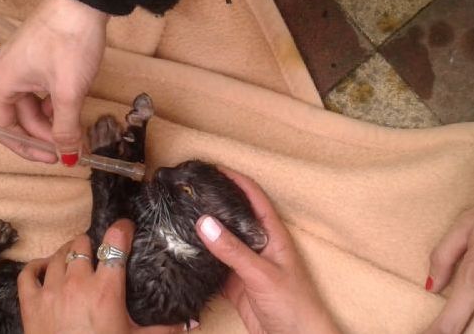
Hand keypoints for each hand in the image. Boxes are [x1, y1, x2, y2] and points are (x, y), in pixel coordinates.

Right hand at [0, 0, 107, 162]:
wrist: (83, 1)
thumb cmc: (69, 43)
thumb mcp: (68, 91)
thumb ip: (65, 128)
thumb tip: (67, 156)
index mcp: (0, 83)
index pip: (3, 129)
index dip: (27, 148)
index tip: (52, 158)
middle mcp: (3, 74)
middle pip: (18, 118)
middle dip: (43, 135)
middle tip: (71, 146)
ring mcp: (19, 64)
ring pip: (31, 104)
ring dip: (50, 120)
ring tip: (74, 129)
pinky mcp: (36, 57)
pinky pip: (39, 89)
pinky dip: (54, 103)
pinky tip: (71, 109)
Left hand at [17, 220, 178, 333]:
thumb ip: (164, 330)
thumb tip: (191, 323)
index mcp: (106, 290)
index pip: (115, 243)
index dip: (122, 230)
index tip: (125, 229)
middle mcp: (78, 283)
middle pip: (82, 243)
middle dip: (92, 245)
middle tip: (99, 254)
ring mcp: (51, 291)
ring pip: (57, 254)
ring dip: (68, 254)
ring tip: (76, 261)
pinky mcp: (31, 304)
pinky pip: (28, 273)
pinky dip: (36, 267)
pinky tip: (45, 269)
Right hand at [195, 168, 339, 333]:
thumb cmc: (293, 305)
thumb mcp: (261, 274)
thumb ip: (233, 250)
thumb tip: (204, 222)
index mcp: (272, 234)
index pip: (253, 196)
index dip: (235, 179)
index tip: (212, 168)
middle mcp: (258, 245)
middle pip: (234, 216)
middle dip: (214, 201)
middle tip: (189, 190)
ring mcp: (247, 265)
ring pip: (222, 241)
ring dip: (204, 230)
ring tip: (180, 215)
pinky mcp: (236, 284)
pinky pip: (215, 266)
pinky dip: (200, 260)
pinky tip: (184, 254)